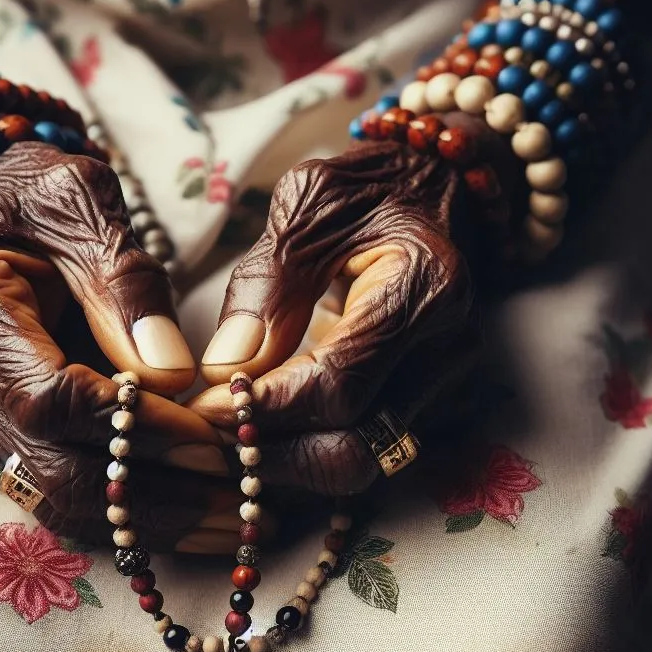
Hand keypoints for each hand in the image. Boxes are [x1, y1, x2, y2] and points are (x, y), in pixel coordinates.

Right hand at [0, 127, 243, 551]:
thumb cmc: (34, 188)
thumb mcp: (78, 199)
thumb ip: (120, 278)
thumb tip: (170, 374)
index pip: (51, 399)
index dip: (138, 428)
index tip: (215, 439)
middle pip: (54, 470)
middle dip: (157, 495)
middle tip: (247, 506)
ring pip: (58, 496)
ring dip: (150, 521)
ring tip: (237, 521)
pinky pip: (59, 487)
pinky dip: (128, 509)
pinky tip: (195, 511)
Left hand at [190, 123, 487, 495]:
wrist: (437, 191)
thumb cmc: (369, 187)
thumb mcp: (310, 205)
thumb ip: (269, 284)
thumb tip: (228, 369)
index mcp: (426, 288)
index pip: (339, 386)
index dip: (263, 407)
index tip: (204, 402)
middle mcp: (447, 350)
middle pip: (354, 450)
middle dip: (269, 455)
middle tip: (204, 435)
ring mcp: (442, 383)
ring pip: (357, 464)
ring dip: (281, 463)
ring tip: (221, 436)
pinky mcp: (421, 400)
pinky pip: (358, 449)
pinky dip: (301, 451)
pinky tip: (256, 432)